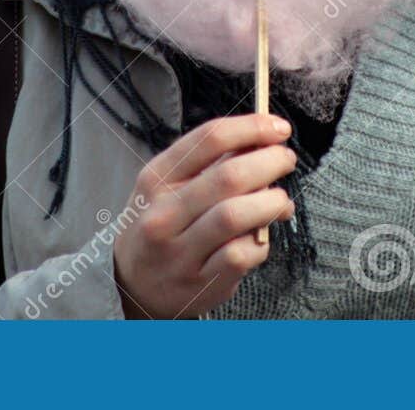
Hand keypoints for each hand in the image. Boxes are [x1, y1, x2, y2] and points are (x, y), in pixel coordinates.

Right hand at [114, 113, 297, 318]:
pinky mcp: (198, 282)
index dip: (252, 128)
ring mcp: (179, 251)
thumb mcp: (166, 187)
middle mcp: (163, 213)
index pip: (209, 139)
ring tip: (281, 200)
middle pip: (228, 177)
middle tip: (285, 160)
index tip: (278, 128)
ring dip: (271, 202)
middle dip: (269, 162)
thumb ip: (210, 164)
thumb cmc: (158, 225)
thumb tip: (262, 142)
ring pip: (235, 216)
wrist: (129, 286)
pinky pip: (241, 255)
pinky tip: (260, 236)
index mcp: (156, 178)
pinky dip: (261, 242)